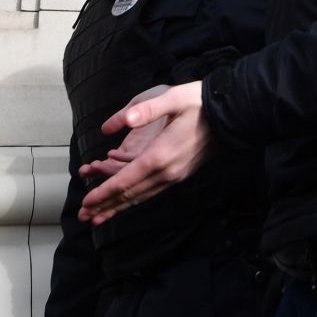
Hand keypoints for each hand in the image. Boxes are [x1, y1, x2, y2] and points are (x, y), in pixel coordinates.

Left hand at [77, 82, 208, 224]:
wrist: (232, 113)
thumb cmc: (199, 102)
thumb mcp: (172, 99)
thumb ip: (144, 111)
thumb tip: (112, 124)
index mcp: (160, 156)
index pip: (125, 181)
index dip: (103, 193)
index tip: (86, 203)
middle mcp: (167, 172)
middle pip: (130, 195)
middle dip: (105, 206)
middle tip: (83, 217)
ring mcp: (175, 176)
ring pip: (141, 197)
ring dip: (118, 207)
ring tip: (99, 217)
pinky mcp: (180, 174)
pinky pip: (151, 192)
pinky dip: (134, 199)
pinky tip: (125, 201)